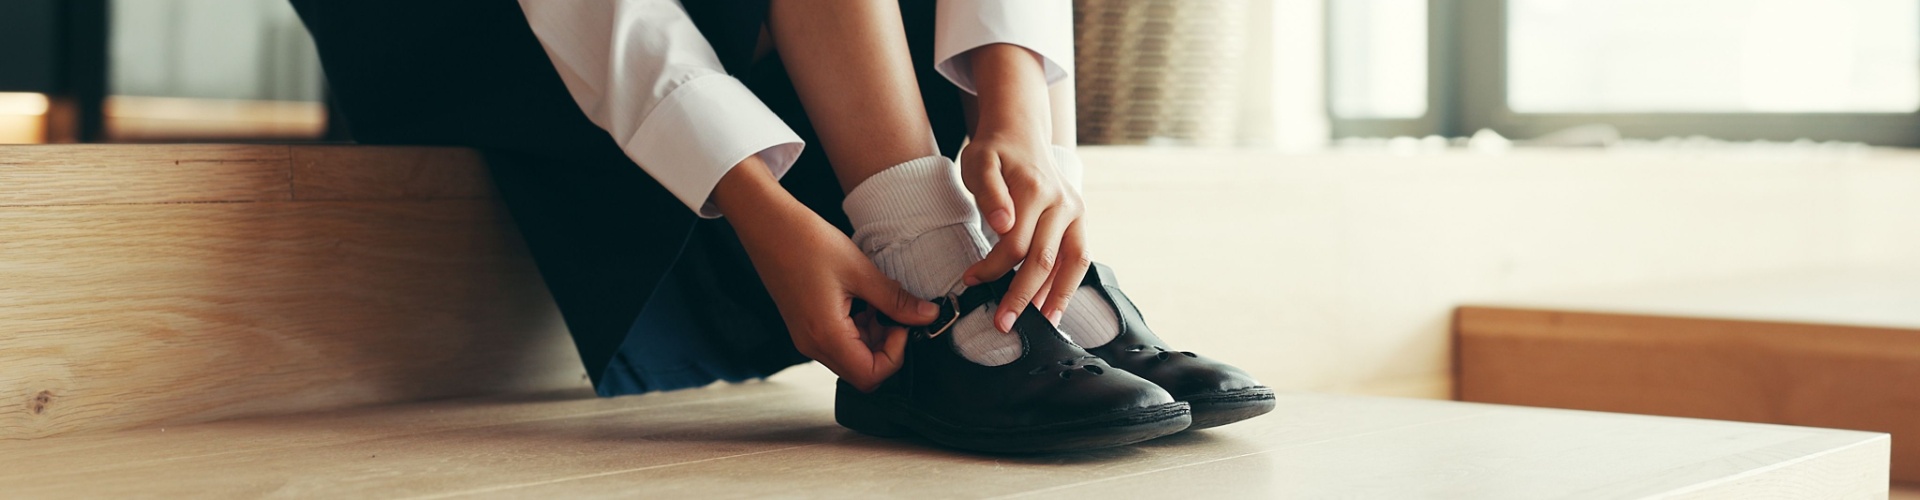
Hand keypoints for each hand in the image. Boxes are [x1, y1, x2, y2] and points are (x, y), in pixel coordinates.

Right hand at [712, 157, 939, 390]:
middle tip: (894, 313)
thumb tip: (928, 316)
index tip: (903, 324)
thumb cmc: (806, 242)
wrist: (767, 224)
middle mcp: (812, 345)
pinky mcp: (804, 327)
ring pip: (851, 358)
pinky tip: (861, 301)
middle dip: (886, 348)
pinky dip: (857, 330)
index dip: (895, 355)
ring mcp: (806, 338)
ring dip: (872, 338)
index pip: (871, 376)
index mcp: (826, 335)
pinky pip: (838, 344)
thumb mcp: (860, 270)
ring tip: (877, 302)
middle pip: (861, 373)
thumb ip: (896, 300)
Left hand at [960, 43, 1092, 332]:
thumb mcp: (979, 162)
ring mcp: (1075, 211)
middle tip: (1003, 324)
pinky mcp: (1079, 219)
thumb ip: (989, 193)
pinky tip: (1053, 305)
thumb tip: (1003, 226)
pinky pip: (1078, 257)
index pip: (1015, 245)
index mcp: (1036, 190)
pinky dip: (1068, 283)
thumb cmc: (995, 151)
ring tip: (1042, 324)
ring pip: (1073, 262)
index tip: (971, 281)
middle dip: (1022, 296)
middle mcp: (1062, 203)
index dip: (992, 268)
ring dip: (1057, 296)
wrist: (1021, 131)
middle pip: (1044, 259)